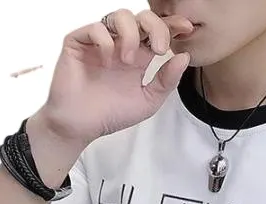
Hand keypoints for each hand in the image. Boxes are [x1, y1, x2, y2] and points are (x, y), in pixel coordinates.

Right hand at [40, 8, 195, 144]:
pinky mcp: (79, 42)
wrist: (81, 126)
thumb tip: (183, 57)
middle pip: (142, 17)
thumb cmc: (111, 114)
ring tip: (128, 60)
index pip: (158, 32)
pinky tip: (107, 63)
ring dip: (131, 35)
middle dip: (156, 27)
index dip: (173, 25)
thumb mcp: (148, 101)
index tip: (187, 28)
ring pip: (120, 16)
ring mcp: (100, 41)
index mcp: (139, 56)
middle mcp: (121, 44)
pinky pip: (96, 28)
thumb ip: (167, 81)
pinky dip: (106, 43)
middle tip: (159, 49)